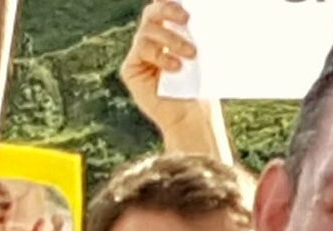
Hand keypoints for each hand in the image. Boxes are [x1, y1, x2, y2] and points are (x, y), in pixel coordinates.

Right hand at [118, 0, 209, 137]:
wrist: (192, 116)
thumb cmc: (201, 85)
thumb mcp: (201, 50)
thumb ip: (192, 28)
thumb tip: (193, 8)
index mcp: (170, 31)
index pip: (165, 7)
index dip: (169, 1)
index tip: (185, 2)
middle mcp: (152, 41)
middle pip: (152, 12)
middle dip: (168, 9)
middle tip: (187, 18)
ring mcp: (139, 54)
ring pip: (148, 30)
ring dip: (172, 40)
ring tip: (191, 54)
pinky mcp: (130, 69)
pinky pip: (142, 49)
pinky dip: (161, 55)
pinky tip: (175, 67)